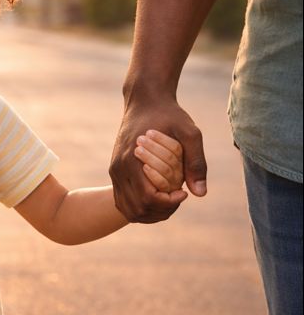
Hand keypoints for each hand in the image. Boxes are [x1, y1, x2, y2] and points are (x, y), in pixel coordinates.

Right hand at [110, 96, 206, 222]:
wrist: (144, 102)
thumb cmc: (169, 115)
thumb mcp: (190, 133)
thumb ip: (196, 162)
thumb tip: (200, 193)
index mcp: (131, 160)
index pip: (147, 198)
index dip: (168, 203)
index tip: (183, 193)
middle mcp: (118, 169)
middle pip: (137, 208)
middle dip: (161, 210)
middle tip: (178, 197)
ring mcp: (115, 172)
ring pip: (128, 209)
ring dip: (151, 213)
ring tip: (169, 201)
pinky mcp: (116, 172)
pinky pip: (124, 201)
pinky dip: (141, 208)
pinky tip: (159, 198)